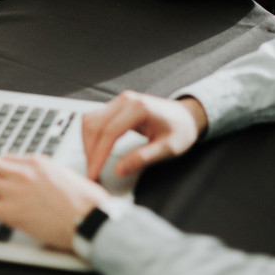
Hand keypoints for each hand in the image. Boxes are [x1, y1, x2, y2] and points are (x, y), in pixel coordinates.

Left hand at [0, 154, 107, 250]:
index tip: (0, 177)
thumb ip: (47, 172)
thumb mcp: (65, 174)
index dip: (0, 169)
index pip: (6, 158)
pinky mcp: (11, 212)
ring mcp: (15, 190)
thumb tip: (41, 178)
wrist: (89, 217)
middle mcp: (22, 172)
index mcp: (37, 162)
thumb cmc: (85, 200)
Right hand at [83, 90, 207, 181]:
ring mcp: (120, 101)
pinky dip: (91, 135)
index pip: (109, 132)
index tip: (94, 173)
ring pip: (91, 120)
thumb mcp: (167, 148)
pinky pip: (96, 118)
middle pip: (95, 125)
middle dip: (90, 152)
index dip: (98, 155)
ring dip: (87, 143)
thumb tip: (119, 170)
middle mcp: (126, 100)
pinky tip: (95, 150)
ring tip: (92, 164)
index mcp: (139, 108)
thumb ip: (142, 158)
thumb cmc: (180, 130)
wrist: (187, 116)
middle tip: (91, 174)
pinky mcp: (117, 106)